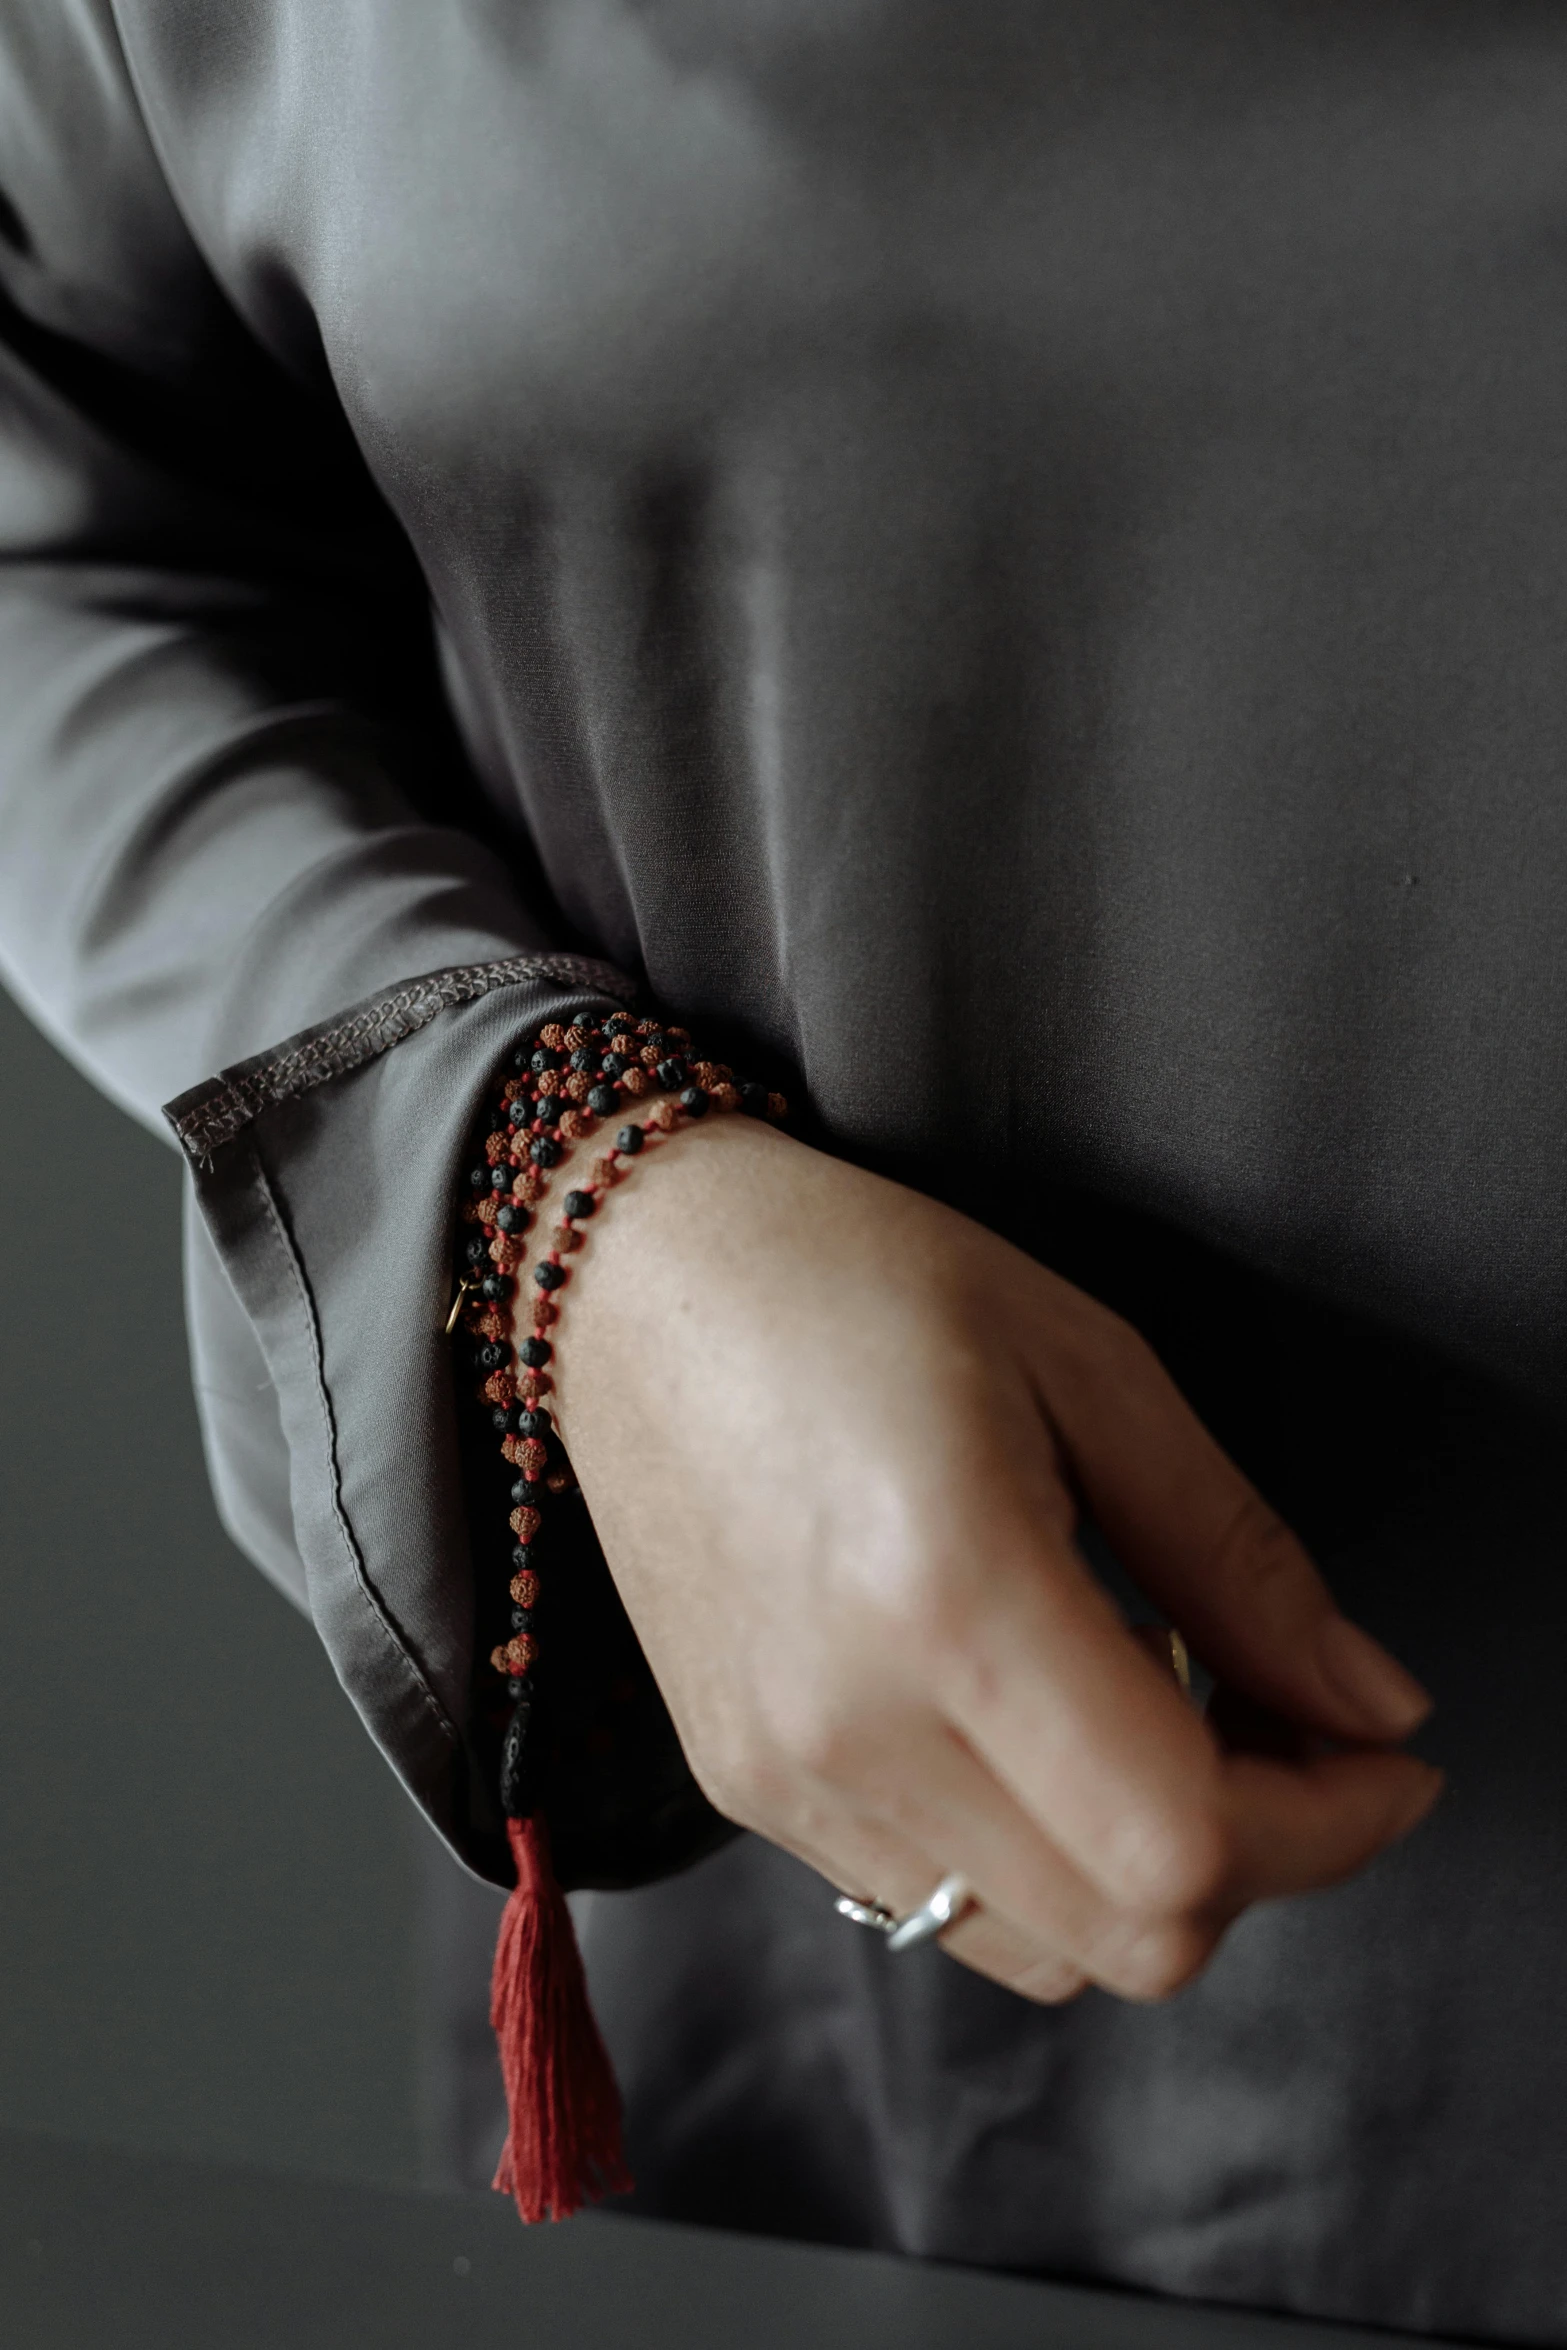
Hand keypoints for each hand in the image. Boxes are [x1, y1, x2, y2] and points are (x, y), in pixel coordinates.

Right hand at [540, 1114, 1438, 2004]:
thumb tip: (1368, 1705)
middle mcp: (850, 1724)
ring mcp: (784, 1777)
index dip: (1330, 1823)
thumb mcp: (1090, 1366)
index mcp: (947, 1592)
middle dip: (1264, 1857)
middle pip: (1133, 1937)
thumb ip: (1238, 1558)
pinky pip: (941, 1909)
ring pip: (1044, 1954)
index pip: (1186, 1842)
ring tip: (1162, 1722)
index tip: (1378, 1755)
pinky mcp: (745, 1790)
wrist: (635, 1284)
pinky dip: (1042, 1865)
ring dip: (1150, 1876)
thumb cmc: (853, 1281)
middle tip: (1289, 1730)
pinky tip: (1043, 1732)